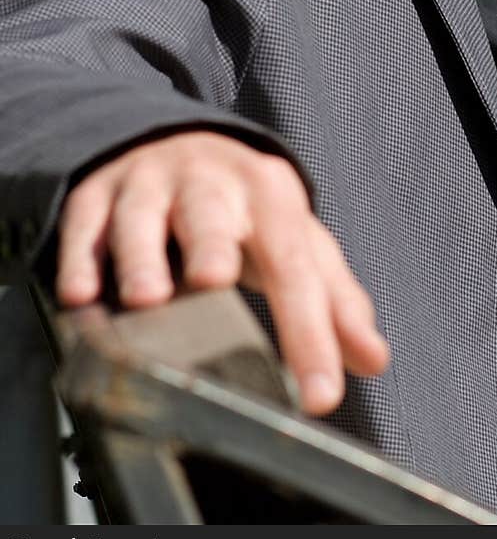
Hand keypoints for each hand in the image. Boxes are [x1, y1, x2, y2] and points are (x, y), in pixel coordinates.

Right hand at [55, 130, 389, 415]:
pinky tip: (80, 294)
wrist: (176, 142)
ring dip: (142, 256)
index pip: (296, 268)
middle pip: (213, 215)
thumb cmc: (244, 211)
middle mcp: (211, 183)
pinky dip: (80, 258)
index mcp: (271, 198)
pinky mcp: (98, 192)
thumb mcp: (295, 242)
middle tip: (213, 282)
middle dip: (212, 245)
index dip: (309, 333)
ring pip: (142, 216)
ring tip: (145, 298)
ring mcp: (150, 183)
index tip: (319, 396)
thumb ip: (334, 300)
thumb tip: (373, 358)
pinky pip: (86, 223)